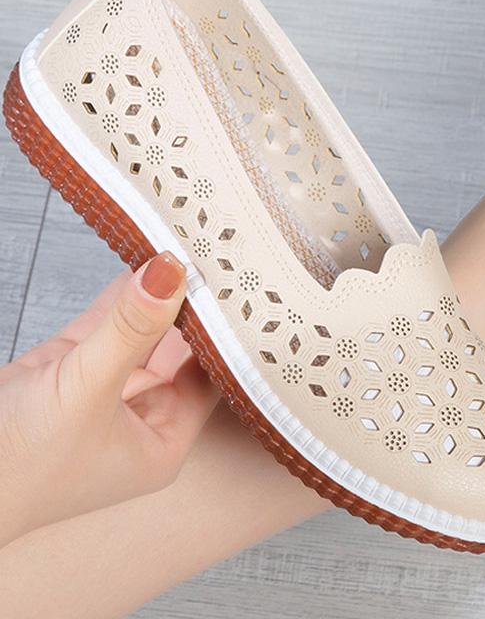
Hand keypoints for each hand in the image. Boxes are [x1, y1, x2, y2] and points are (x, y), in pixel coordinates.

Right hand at [0, 252, 218, 546]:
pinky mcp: (72, 366)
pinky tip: (146, 255)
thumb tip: (171, 272)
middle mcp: (143, 415)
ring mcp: (107, 387)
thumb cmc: (17, 466)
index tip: (238, 282)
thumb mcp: (86, 390)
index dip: (227, 331)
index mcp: (164, 440)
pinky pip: (109, 321)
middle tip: (218, 253)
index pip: (215, 375)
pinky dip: (125, 292)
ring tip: (187, 243)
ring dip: (160, 292)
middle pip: (184, 348)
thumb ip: (131, 329)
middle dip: (197, 304)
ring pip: (146, 330)